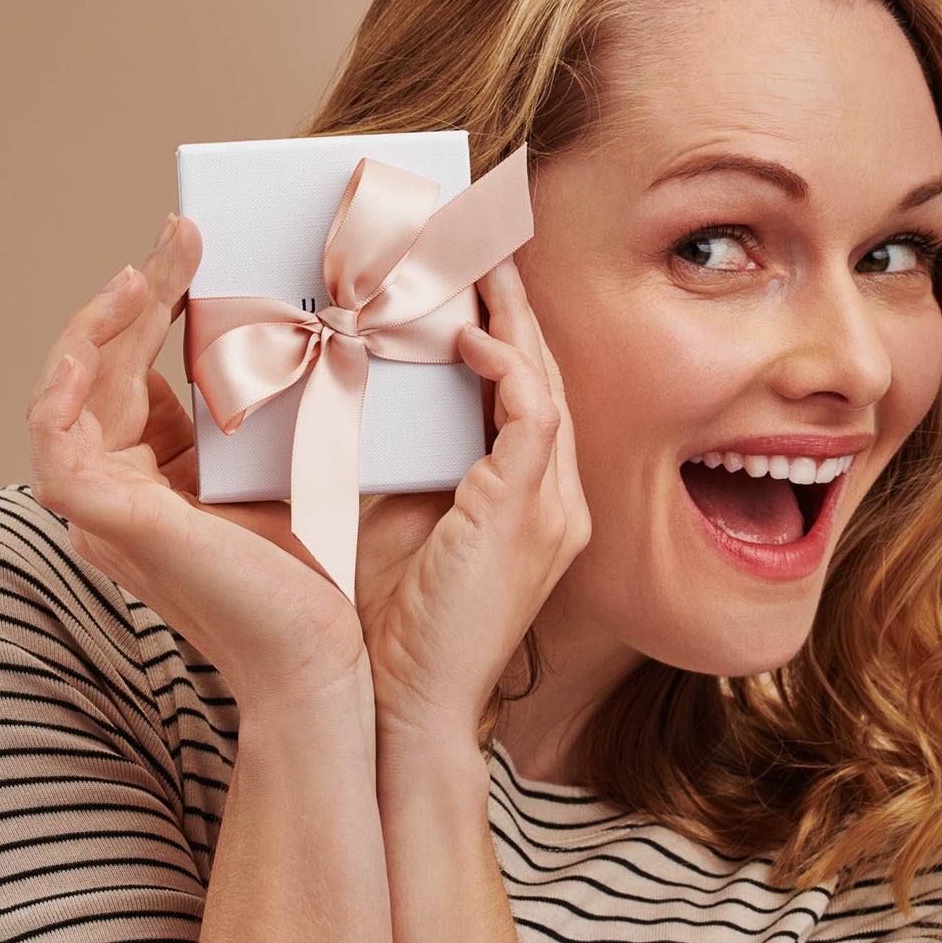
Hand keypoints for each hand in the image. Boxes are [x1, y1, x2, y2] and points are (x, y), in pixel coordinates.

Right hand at [25, 213, 372, 721]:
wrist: (323, 654)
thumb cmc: (314, 573)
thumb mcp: (286, 461)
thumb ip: (268, 405)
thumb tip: (303, 323)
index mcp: (159, 478)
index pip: (137, 373)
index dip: (158, 306)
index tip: (199, 248)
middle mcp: (122, 490)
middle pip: (104, 369)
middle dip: (139, 293)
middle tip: (184, 233)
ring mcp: (107, 508)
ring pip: (68, 393)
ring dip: (99, 323)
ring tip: (143, 270)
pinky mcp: (107, 521)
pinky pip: (54, 445)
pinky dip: (60, 390)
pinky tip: (94, 346)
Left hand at [354, 254, 591, 751]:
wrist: (408, 706)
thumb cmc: (402, 624)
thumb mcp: (411, 522)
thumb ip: (419, 462)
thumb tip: (383, 396)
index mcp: (534, 502)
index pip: (528, 394)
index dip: (507, 331)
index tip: (471, 275)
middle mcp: (558, 498)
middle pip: (545, 373)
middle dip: (514, 303)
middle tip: (480, 236)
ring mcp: (555, 506)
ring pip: (544, 381)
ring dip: (509, 316)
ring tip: (473, 256)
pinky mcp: (531, 513)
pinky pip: (532, 415)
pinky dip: (503, 368)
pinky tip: (464, 336)